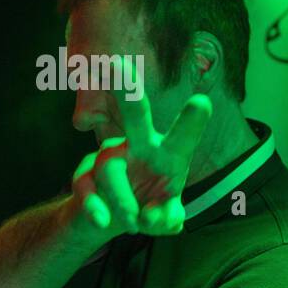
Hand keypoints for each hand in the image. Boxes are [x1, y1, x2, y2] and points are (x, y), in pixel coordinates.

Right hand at [71, 57, 211, 238]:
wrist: (112, 217)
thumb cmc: (151, 204)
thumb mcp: (166, 216)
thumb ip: (166, 217)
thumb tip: (152, 217)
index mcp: (167, 152)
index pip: (182, 136)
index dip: (192, 122)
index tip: (202, 102)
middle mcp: (139, 146)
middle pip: (136, 116)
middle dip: (128, 93)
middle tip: (115, 64)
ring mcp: (109, 159)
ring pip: (110, 169)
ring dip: (122, 199)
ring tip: (135, 223)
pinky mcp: (85, 178)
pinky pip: (85, 188)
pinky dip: (94, 205)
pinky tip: (102, 220)